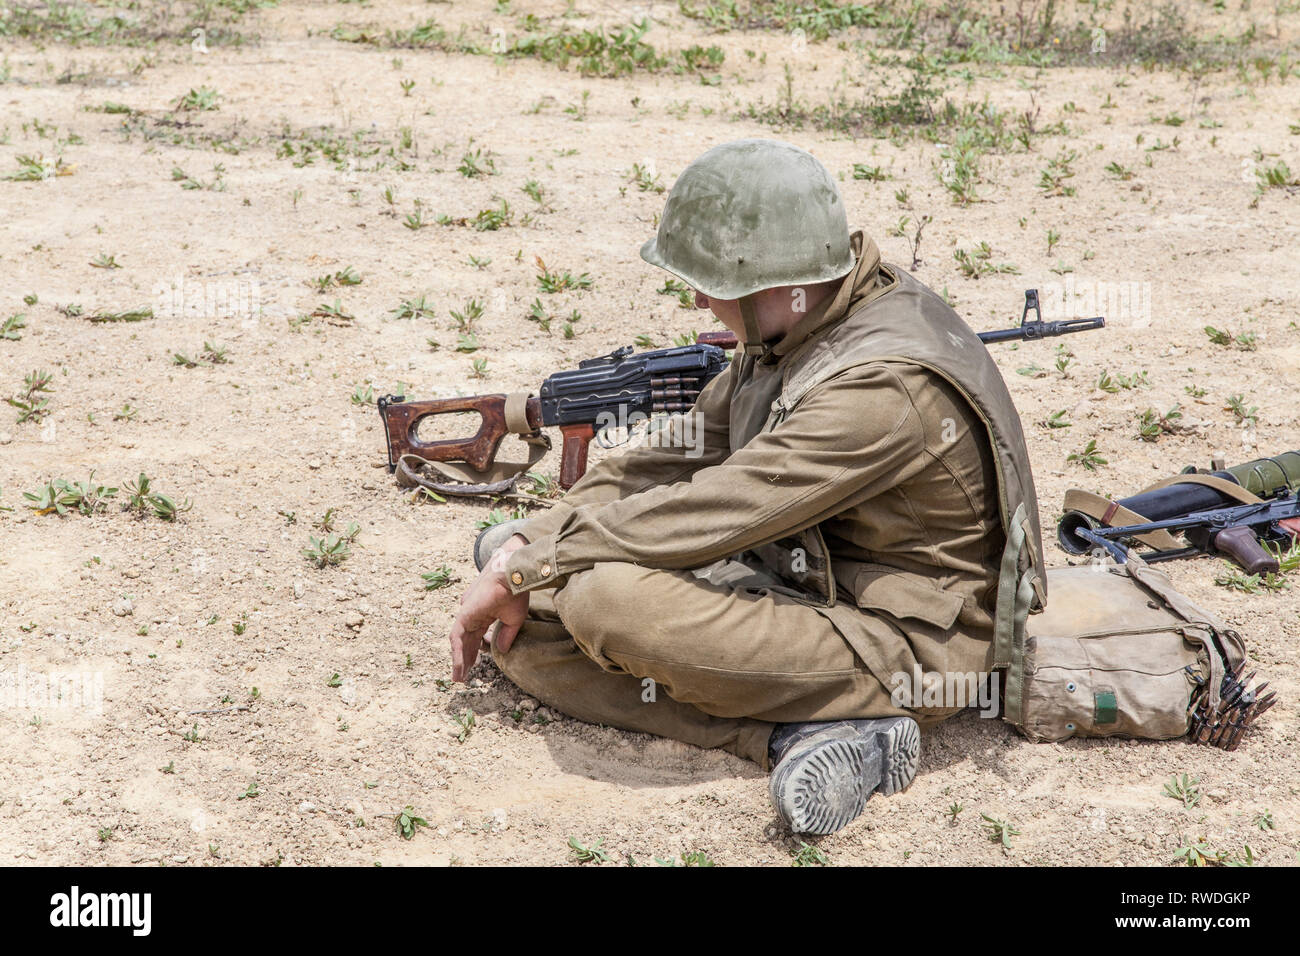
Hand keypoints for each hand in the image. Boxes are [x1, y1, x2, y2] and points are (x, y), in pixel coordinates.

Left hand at [448, 535, 529, 681]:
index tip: (474, 668)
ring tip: (460, 678)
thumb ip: (506, 636)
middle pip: (466, 642)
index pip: (475, 638)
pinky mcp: (464, 616)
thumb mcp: (514, 620)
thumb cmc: (516, 594)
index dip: (474, 653)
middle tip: (463, 678)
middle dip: (465, 660)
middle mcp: (473, 615)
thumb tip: (501, 651)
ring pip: (459, 642)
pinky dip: (458, 653)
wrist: (513, 578)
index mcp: (484, 615)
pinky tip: (460, 666)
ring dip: (459, 661)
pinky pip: (457, 638)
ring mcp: (467, 615)